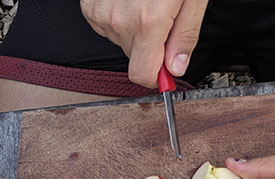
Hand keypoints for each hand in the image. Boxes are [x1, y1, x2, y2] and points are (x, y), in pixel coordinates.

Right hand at [81, 0, 207, 87]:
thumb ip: (184, 34)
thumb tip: (176, 66)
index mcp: (149, 22)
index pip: (142, 75)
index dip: (155, 75)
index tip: (164, 70)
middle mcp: (121, 21)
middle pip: (134, 55)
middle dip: (149, 43)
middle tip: (162, 15)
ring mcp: (101, 13)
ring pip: (120, 39)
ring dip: (133, 27)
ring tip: (143, 0)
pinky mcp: (90, 6)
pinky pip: (105, 25)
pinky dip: (118, 15)